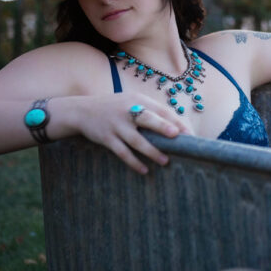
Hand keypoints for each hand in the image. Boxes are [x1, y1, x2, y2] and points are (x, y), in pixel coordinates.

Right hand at [67, 93, 191, 173]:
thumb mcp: (131, 102)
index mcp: (137, 100)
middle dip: (163, 127)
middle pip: (147, 119)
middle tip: (177, 137)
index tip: (188, 133)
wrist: (82, 111)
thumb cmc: (115, 109)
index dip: (176, 121)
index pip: (161, 110)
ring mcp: (116, 125)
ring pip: (136, 139)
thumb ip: (150, 112)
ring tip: (165, 161)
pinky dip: (133, 162)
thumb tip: (176, 127)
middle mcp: (127, 110)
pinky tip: (144, 170)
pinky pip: (122, 152)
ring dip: (151, 151)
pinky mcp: (106, 137)